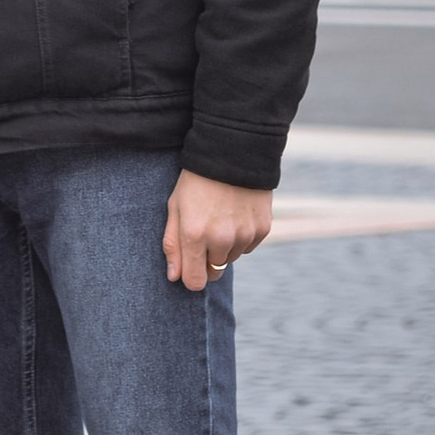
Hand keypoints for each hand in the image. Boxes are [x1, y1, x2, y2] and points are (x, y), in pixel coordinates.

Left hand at [163, 169, 273, 293]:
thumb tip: (175, 277)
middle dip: (207, 260)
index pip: (195, 282)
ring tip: (220, 218)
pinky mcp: (262, 229)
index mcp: (194, 234)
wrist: (233, 152)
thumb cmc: (197, 180)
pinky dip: (241, 237)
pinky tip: (236, 214)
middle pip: (214, 272)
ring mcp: (244, 234)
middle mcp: (221, 239)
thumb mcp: (175, 207)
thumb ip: (172, 245)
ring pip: (232, 258)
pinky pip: (248, 246)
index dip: (191, 277)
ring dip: (225, 246)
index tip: (190, 266)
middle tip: (204, 234)